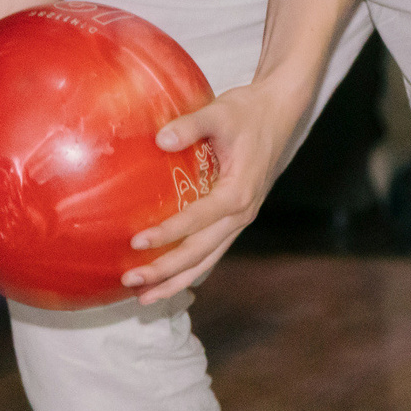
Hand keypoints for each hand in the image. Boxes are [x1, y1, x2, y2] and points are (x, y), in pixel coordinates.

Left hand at [121, 79, 309, 303]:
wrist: (279, 112)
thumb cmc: (249, 112)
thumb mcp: (220, 113)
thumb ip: (190, 125)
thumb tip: (160, 139)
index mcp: (238, 192)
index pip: (197, 221)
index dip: (167, 234)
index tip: (137, 242)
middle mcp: (241, 213)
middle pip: (201, 252)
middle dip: (166, 271)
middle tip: (131, 280)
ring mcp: (241, 219)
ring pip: (207, 259)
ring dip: (176, 279)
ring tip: (145, 298)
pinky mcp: (237, 216)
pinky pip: (213, 250)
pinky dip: (192, 268)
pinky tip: (171, 278)